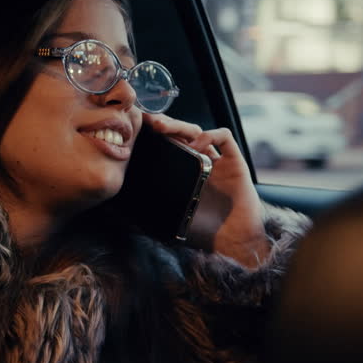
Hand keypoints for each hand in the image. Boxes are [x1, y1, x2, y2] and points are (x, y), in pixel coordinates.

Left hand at [143, 113, 269, 267]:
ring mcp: (217, 161)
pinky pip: (224, 136)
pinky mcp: (234, 161)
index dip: (154, 136)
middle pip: (180, 134)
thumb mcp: (172, 218)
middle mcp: (200, 163)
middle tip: (148, 122)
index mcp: (184, 173)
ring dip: (180, 126)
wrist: (233, 240)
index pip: (168, 146)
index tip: (137, 131)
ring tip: (163, 128)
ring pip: (198, 131)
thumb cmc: (205, 232)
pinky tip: (197, 146)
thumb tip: (128, 212)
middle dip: (164, 124)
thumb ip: (155, 212)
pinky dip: (210, 135)